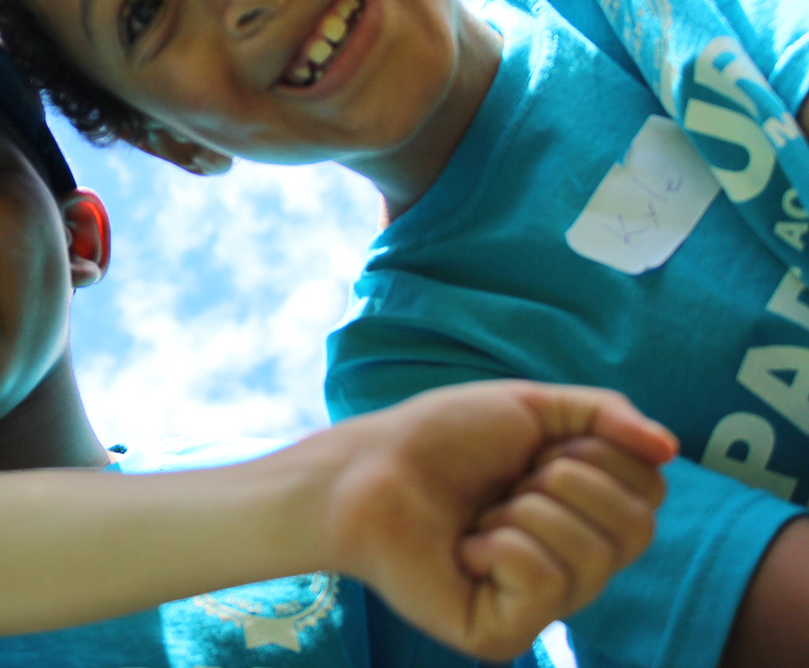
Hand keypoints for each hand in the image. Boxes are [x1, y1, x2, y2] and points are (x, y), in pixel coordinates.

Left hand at [314, 380, 674, 660]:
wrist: (370, 469)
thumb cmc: (443, 438)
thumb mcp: (533, 407)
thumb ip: (606, 416)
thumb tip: (670, 448)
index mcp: (586, 516)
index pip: (651, 492)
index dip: (599, 455)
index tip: (539, 448)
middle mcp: (575, 566)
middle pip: (635, 529)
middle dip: (565, 482)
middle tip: (509, 482)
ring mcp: (541, 605)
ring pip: (591, 558)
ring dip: (524, 514)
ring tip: (481, 515)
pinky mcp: (506, 633)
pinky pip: (544, 584)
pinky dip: (502, 547)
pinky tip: (465, 549)